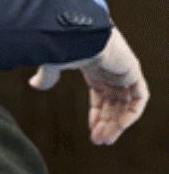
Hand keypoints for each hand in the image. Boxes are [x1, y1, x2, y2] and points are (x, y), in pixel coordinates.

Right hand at [29, 26, 148, 144]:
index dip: (96, 115)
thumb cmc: (62, 43)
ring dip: (117, 123)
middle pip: (114, 103)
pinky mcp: (132, 71)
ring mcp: (123, 70)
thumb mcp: (51, 65)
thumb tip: (34, 84)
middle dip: (106, 123)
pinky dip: (131, 114)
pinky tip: (118, 127)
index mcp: (94, 66)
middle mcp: (111, 69)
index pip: (101, 95)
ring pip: (125, 103)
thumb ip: (47, 76)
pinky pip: (139, 98)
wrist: (75, 32)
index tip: (91, 132)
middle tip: (99, 141)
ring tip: (105, 140)